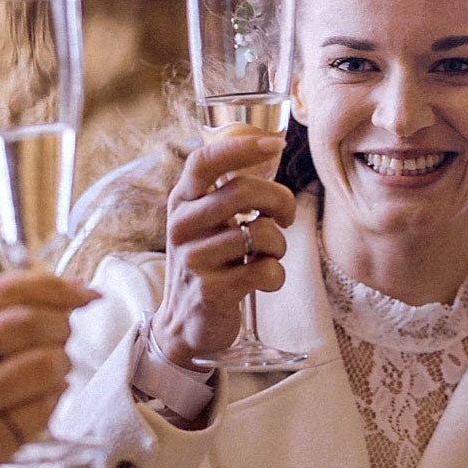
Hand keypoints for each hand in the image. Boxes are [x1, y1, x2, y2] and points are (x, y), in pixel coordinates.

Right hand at [0, 269, 95, 467]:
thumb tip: (50, 306)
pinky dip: (53, 406)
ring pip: (39, 366)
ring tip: (57, 378)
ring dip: (63, 368)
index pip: (1, 291)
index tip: (86, 294)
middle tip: (69, 342)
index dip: (55, 288)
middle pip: (25, 323)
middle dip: (63, 327)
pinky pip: (36, 416)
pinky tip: (46, 407)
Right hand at [151, 130, 293, 365]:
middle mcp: (182, 226)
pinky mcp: (210, 291)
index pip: (204, 161)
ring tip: (266, 256)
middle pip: (243, 191)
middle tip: (285, 217)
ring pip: (261, 234)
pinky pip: (266, 270)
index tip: (275, 143)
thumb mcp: (205, 223)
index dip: (241, 148)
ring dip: (279, 246)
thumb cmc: (208, 263)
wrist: (184, 323)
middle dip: (280, 200)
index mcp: (182, 202)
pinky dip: (276, 276)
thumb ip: (227, 192)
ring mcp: (194, 260)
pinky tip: (263, 281)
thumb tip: (270, 149)